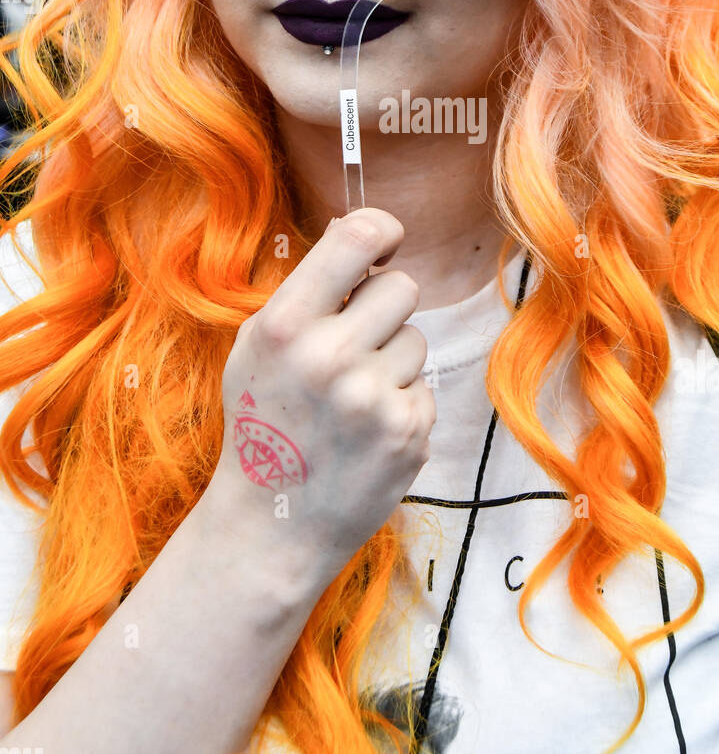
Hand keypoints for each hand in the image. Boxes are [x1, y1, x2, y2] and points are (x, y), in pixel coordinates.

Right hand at [207, 209, 433, 585]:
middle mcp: (330, 357)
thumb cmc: (263, 422)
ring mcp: (374, 398)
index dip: (381, 230)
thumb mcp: (259, 347)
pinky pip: (423, 385)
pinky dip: (400, 402)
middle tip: (355, 342)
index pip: (357, 237)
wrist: (272, 523)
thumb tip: (358, 230)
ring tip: (351, 400)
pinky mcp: (410, 431)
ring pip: (416, 338)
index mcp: (285, 326)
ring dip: (391, 361)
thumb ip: (308, 292)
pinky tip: (365, 431)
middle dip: (383, 308)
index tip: (384, 244)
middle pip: (401, 287)